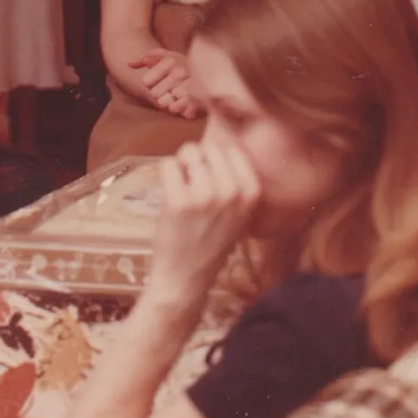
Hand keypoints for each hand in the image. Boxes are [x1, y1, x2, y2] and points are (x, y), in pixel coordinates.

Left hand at [131, 49, 202, 117]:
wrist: (210, 73)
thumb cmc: (182, 65)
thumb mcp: (167, 56)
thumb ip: (149, 57)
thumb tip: (129, 64)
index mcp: (171, 60)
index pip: (145, 81)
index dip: (152, 82)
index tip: (164, 78)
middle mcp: (180, 72)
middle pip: (153, 93)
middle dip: (160, 92)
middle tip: (172, 87)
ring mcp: (189, 86)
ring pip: (163, 103)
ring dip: (168, 101)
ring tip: (178, 94)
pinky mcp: (196, 101)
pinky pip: (175, 110)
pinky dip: (177, 108)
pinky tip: (183, 102)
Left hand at [147, 140, 262, 305]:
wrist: (187, 278)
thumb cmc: (212, 242)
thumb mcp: (239, 212)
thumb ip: (235, 180)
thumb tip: (219, 139)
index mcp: (251, 191)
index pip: (233, 149)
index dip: (216, 159)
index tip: (210, 177)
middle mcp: (233, 190)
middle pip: (210, 148)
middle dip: (198, 160)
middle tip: (194, 186)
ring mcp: (206, 195)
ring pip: (189, 152)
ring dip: (181, 167)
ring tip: (182, 190)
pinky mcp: (179, 200)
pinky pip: (168, 164)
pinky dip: (166, 173)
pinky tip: (170, 193)